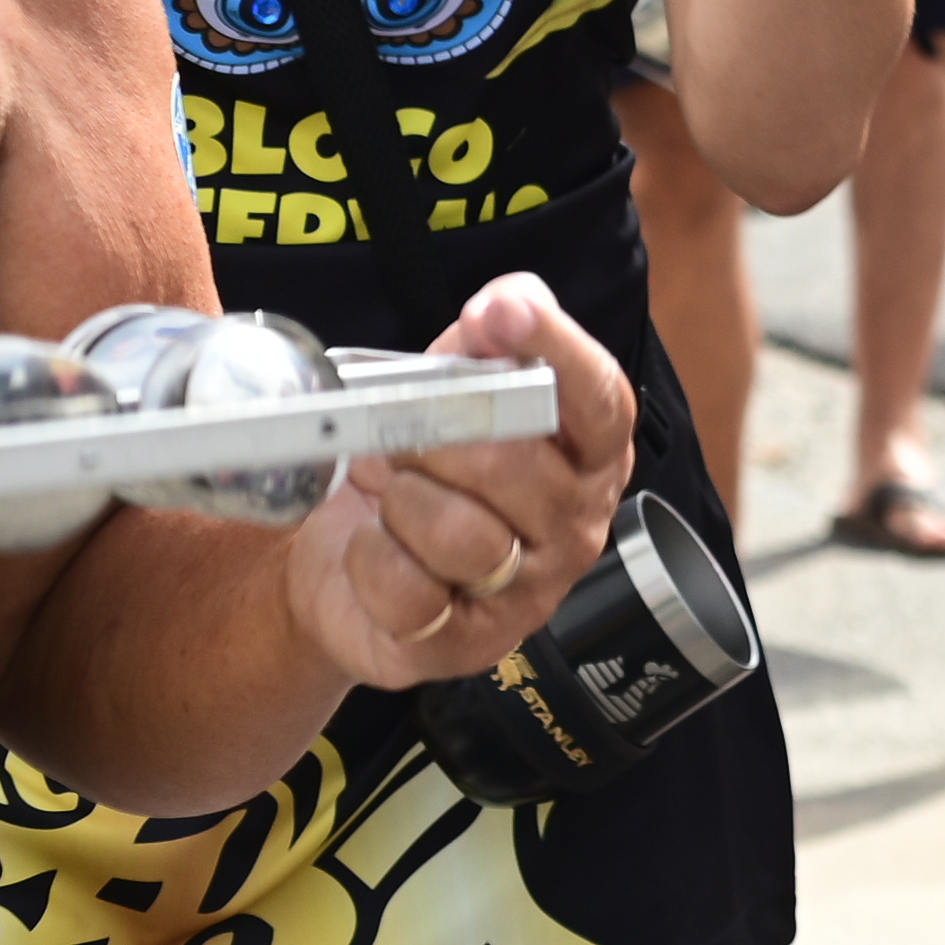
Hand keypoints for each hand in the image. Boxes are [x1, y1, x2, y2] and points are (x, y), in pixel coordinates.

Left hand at [283, 276, 641, 692]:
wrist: (345, 560)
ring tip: (384, 490)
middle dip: (431, 440)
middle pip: (514, 469)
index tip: (502, 310)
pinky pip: (412, 594)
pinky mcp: (468, 644)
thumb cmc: (419, 468)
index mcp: (589, 453)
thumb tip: (509, 300)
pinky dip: (371, 559)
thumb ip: (486, 336)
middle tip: (393, 433)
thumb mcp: (448, 386)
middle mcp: (577, 524)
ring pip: (463, 536)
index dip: (555, 350)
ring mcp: (529, 591)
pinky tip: (372, 547)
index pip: (598, 399)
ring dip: (399, 501)